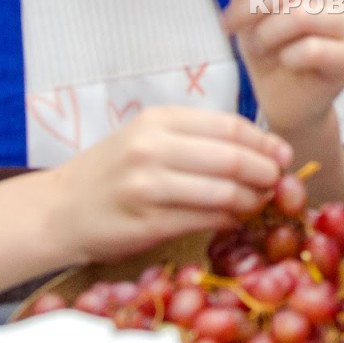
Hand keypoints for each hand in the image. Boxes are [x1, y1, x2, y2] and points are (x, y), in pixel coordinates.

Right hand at [52, 106, 291, 265]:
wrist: (59, 209)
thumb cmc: (112, 172)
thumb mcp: (148, 139)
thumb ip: (197, 141)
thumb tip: (261, 152)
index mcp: (158, 120)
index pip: (228, 126)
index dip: (264, 142)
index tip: (284, 155)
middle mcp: (152, 147)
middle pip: (231, 158)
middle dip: (266, 173)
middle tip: (279, 184)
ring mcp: (148, 186)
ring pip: (223, 191)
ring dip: (251, 201)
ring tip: (259, 204)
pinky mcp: (147, 222)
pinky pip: (205, 220)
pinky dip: (228, 220)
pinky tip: (233, 220)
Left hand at [209, 0, 343, 136]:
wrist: (283, 98)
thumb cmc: (268, 45)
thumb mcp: (246, 4)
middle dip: (248, 8)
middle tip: (229, 26)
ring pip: (300, 16)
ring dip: (266, 34)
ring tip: (257, 45)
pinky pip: (313, 49)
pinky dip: (288, 56)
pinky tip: (285, 62)